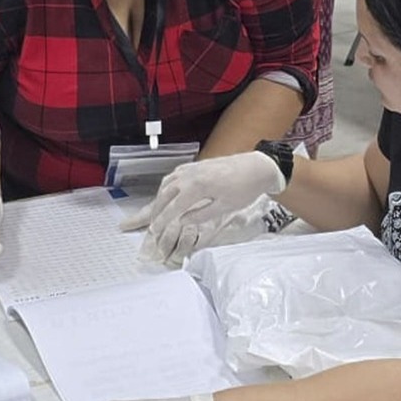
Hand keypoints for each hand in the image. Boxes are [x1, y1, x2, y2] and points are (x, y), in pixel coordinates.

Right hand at [121, 152, 283, 266]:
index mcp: (197, 186)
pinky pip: (174, 177)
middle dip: (153, 212)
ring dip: (158, 199)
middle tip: (142, 225)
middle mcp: (190, 175)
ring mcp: (192, 169)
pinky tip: (166, 195)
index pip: (172, 208)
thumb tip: (182, 222)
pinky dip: (166, 188)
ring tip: (152, 214)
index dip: (161, 222)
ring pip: (166, 185)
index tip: (153, 234)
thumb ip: (201, 215)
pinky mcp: (196, 166)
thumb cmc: (244, 188)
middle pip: (164, 195)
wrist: (258, 167)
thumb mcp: (225, 207)